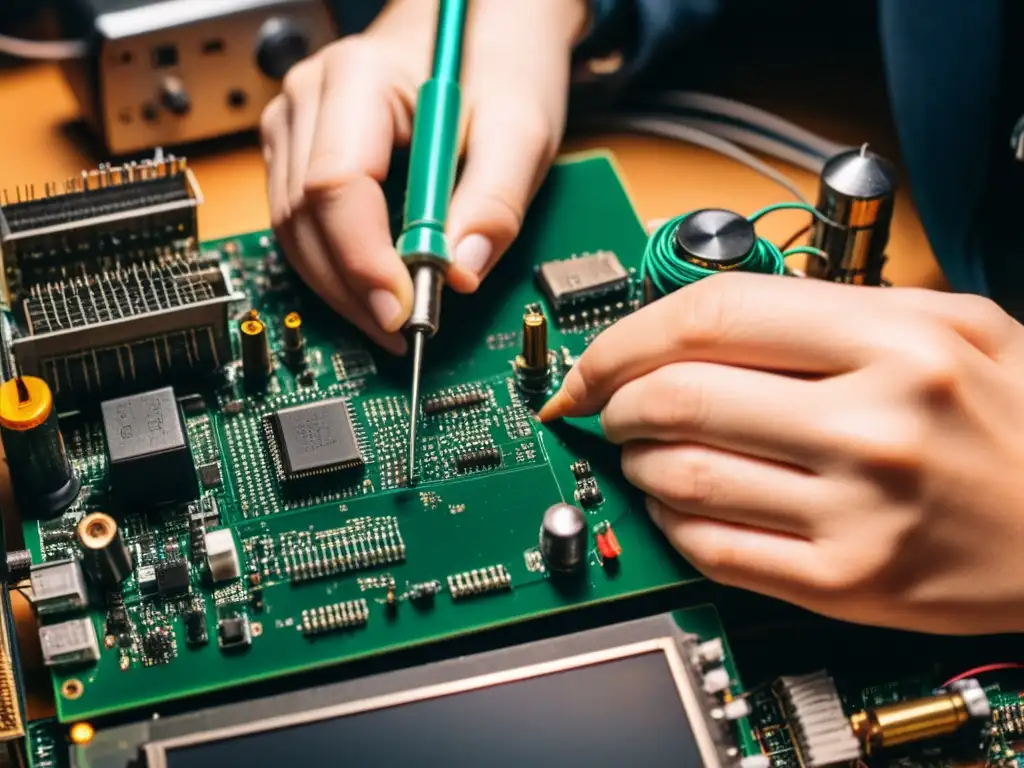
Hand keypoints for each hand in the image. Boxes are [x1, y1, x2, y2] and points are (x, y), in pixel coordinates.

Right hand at [260, 0, 586, 352]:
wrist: (484, 24)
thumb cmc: (499, 63)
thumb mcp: (521, 127)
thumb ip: (494, 200)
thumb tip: (460, 275)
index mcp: (358, 79)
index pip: (337, 186)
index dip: (364, 259)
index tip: (403, 309)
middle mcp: (310, 99)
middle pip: (305, 216)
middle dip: (352, 287)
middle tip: (403, 330)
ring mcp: (298, 126)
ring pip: (293, 229)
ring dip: (340, 286)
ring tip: (394, 317)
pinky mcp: (302, 151)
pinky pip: (302, 223)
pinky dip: (335, 265)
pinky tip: (375, 288)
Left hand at [540, 273, 1023, 634]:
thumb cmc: (1017, 420)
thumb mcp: (953, 324)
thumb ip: (834, 305)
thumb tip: (705, 317)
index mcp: (893, 340)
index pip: (708, 317)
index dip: (623, 336)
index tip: (591, 359)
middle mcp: (870, 424)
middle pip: (677, 398)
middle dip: (613, 401)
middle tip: (606, 404)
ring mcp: (855, 511)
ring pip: (682, 476)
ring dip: (635, 461)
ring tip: (640, 450)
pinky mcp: (845, 582)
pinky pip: (712, 547)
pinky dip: (670, 521)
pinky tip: (675, 503)